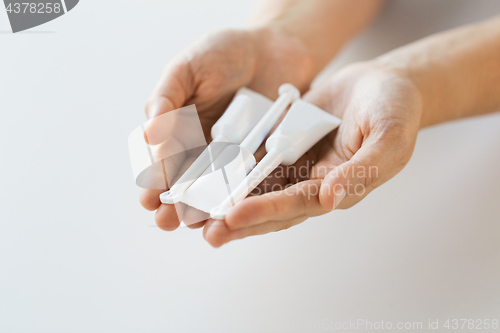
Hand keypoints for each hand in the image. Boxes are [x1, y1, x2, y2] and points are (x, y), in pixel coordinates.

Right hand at [139, 28, 315, 229]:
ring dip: (204, 208)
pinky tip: (234, 210)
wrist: (276, 48)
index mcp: (178, 129)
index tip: (149, 198)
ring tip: (197, 224)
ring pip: (214, 189)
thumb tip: (149, 135)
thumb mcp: (188, 69)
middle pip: (185, 183)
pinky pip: (249, 181)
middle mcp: (202, 148)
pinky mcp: (261, 159)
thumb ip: (167, 99)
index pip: (161, 161)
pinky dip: (240, 196)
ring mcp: (232, 156)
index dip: (154, 180)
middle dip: (174, 204)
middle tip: (167, 220)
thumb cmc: (225, 52)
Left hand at [203, 62, 422, 246]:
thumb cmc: (396, 110)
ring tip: (198, 213)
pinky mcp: (285, 144)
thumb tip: (331, 198)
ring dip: (230, 199)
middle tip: (206, 231)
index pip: (297, 204)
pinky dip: (234, 169)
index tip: (233, 216)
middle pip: (272, 206)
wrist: (383, 84)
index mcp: (339, 187)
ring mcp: (297, 164)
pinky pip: (257, 159)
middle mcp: (313, 182)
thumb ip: (362, 170)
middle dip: (240, 220)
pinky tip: (209, 174)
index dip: (267, 211)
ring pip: (259, 187)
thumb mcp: (389, 136)